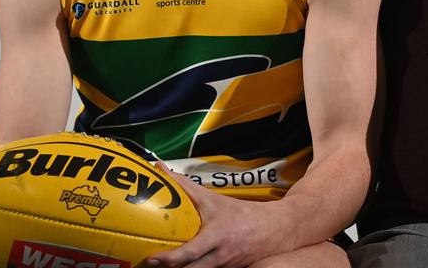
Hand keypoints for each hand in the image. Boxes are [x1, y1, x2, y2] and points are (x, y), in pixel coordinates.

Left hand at [147, 165, 291, 267]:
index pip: (191, 252)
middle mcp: (221, 256)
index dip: (170, 259)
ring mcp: (226, 267)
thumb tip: (160, 169)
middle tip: (151, 266)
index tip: (153, 259)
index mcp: (217, 237)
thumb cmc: (241, 214)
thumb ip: (185, 185)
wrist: (276, 229)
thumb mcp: (213, 199)